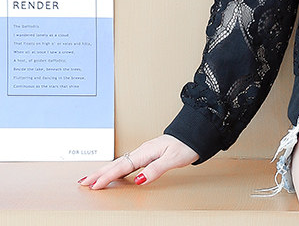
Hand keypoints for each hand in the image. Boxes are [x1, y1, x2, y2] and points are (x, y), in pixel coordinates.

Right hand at [78, 134, 198, 188]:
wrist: (196, 133)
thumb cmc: (187, 144)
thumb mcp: (173, 159)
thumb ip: (155, 169)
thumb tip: (138, 180)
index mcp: (146, 151)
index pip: (123, 167)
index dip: (107, 177)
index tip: (94, 185)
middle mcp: (143, 150)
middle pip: (117, 164)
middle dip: (99, 173)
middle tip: (83, 183)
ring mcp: (145, 151)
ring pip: (120, 163)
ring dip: (105, 171)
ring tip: (91, 179)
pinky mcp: (149, 153)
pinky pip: (127, 162)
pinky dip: (116, 168)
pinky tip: (114, 173)